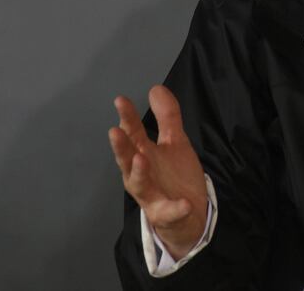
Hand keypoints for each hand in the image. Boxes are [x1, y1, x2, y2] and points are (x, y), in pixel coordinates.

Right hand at [109, 86, 207, 259]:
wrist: (187, 215)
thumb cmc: (174, 177)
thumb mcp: (175, 143)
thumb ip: (166, 117)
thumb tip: (155, 88)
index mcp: (143, 156)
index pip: (133, 135)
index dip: (127, 118)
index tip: (121, 100)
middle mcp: (141, 175)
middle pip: (128, 160)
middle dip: (121, 147)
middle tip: (115, 131)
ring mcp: (151, 196)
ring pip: (141, 185)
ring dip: (140, 172)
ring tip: (141, 158)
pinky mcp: (165, 215)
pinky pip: (170, 212)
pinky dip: (175, 208)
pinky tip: (183, 204)